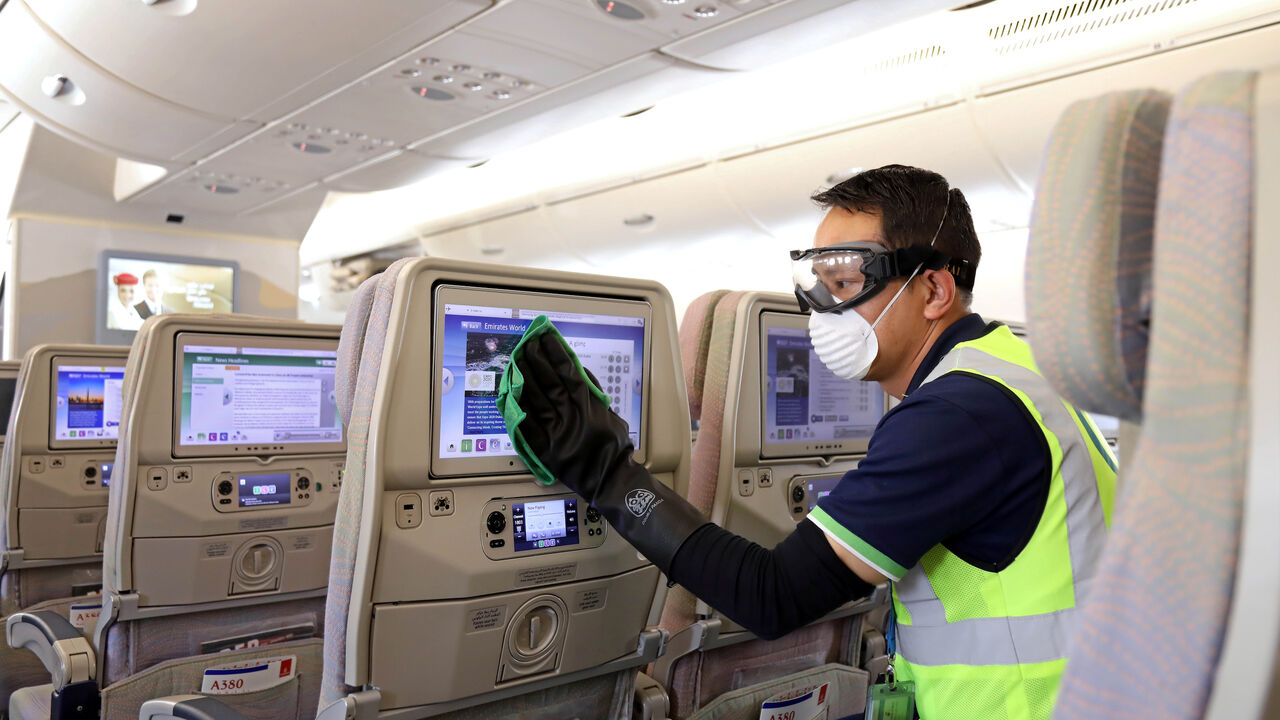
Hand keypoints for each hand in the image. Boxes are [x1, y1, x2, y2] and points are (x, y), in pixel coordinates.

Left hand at [513, 332, 634, 501]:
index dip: (555, 354)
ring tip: (515, 363)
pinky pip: (527, 427)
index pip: (568, 373)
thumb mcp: (611, 415)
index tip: (546, 339)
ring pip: (535, 401)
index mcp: (589, 407)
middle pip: (549, 383)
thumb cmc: (614, 448)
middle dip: (536, 361)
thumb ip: (594, 393)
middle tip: (526, 345)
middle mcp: (571, 418)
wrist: (610, 479)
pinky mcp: (545, 451)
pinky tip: (511, 394)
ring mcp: (556, 434)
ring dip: (524, 380)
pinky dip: (518, 410)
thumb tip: (578, 371)